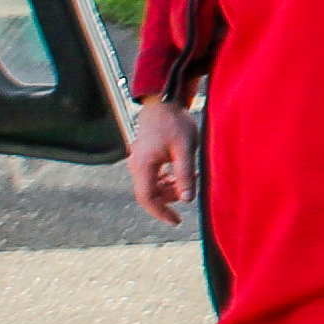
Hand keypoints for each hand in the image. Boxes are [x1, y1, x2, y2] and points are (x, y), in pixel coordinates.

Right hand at [121, 96, 189, 226]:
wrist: (164, 102)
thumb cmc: (175, 123)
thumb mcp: (184, 149)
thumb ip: (185, 174)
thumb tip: (187, 199)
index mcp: (143, 165)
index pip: (147, 198)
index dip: (160, 212)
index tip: (176, 221)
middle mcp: (136, 165)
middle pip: (148, 193)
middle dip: (167, 200)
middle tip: (188, 194)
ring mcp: (139, 161)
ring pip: (151, 186)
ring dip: (168, 189)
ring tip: (188, 180)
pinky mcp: (144, 157)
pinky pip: (152, 176)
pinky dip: (165, 180)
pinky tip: (179, 175)